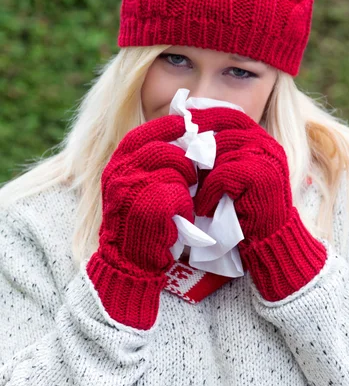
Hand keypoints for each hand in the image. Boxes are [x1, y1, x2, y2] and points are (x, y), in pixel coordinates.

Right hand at [87, 114, 196, 328]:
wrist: (127, 262)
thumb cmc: (139, 221)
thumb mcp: (134, 186)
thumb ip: (149, 164)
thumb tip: (183, 139)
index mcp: (117, 165)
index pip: (141, 134)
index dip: (165, 126)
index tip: (187, 123)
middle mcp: (119, 174)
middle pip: (163, 150)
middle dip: (185, 161)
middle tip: (194, 175)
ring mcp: (131, 191)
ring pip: (173, 171)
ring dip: (187, 184)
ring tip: (186, 198)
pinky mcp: (146, 209)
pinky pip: (178, 194)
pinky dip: (186, 205)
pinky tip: (183, 216)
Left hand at [190, 107, 326, 300]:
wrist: (271, 240)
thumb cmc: (245, 209)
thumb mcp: (231, 174)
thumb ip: (218, 153)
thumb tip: (184, 132)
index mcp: (261, 139)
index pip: (231, 114)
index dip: (205, 116)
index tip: (181, 123)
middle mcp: (267, 143)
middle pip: (223, 130)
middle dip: (198, 146)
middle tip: (180, 164)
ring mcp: (267, 157)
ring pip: (220, 151)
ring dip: (202, 176)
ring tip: (196, 195)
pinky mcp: (261, 175)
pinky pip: (223, 173)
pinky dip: (209, 192)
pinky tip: (206, 208)